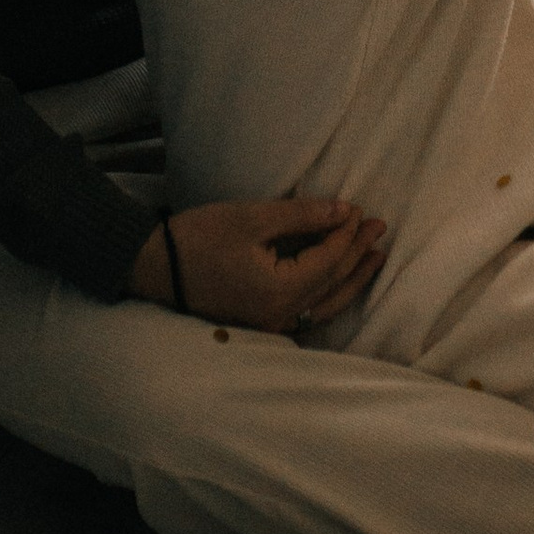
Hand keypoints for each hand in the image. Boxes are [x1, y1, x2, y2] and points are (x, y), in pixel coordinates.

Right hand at [128, 195, 386, 333]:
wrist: (153, 267)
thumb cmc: (200, 238)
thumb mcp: (253, 218)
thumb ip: (302, 216)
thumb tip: (344, 210)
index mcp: (280, 291)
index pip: (329, 260)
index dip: (348, 233)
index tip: (361, 209)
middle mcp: (280, 315)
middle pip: (332, 284)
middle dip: (358, 254)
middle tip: (380, 228)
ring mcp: (270, 324)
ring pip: (325, 305)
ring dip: (351, 279)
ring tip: (374, 258)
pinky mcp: (259, 322)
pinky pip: (307, 312)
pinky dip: (328, 294)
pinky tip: (338, 280)